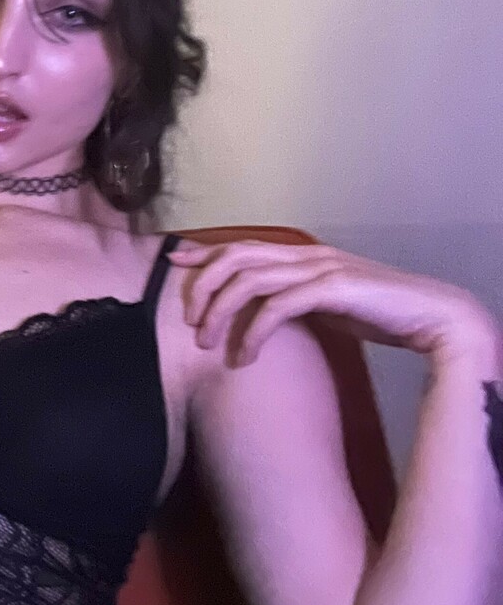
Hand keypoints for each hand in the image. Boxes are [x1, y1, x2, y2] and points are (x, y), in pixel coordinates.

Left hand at [173, 238, 498, 370]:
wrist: (431, 317)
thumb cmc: (379, 313)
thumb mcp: (325, 304)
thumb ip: (293, 299)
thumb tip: (259, 313)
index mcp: (302, 255)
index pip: (240, 246)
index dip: (203, 254)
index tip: (174, 266)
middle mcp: (306, 255)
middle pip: (234, 258)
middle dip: (203, 287)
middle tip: (189, 323)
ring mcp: (319, 268)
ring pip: (249, 279)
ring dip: (221, 312)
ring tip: (209, 345)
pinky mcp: (333, 289)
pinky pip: (277, 305)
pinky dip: (254, 332)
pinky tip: (245, 357)